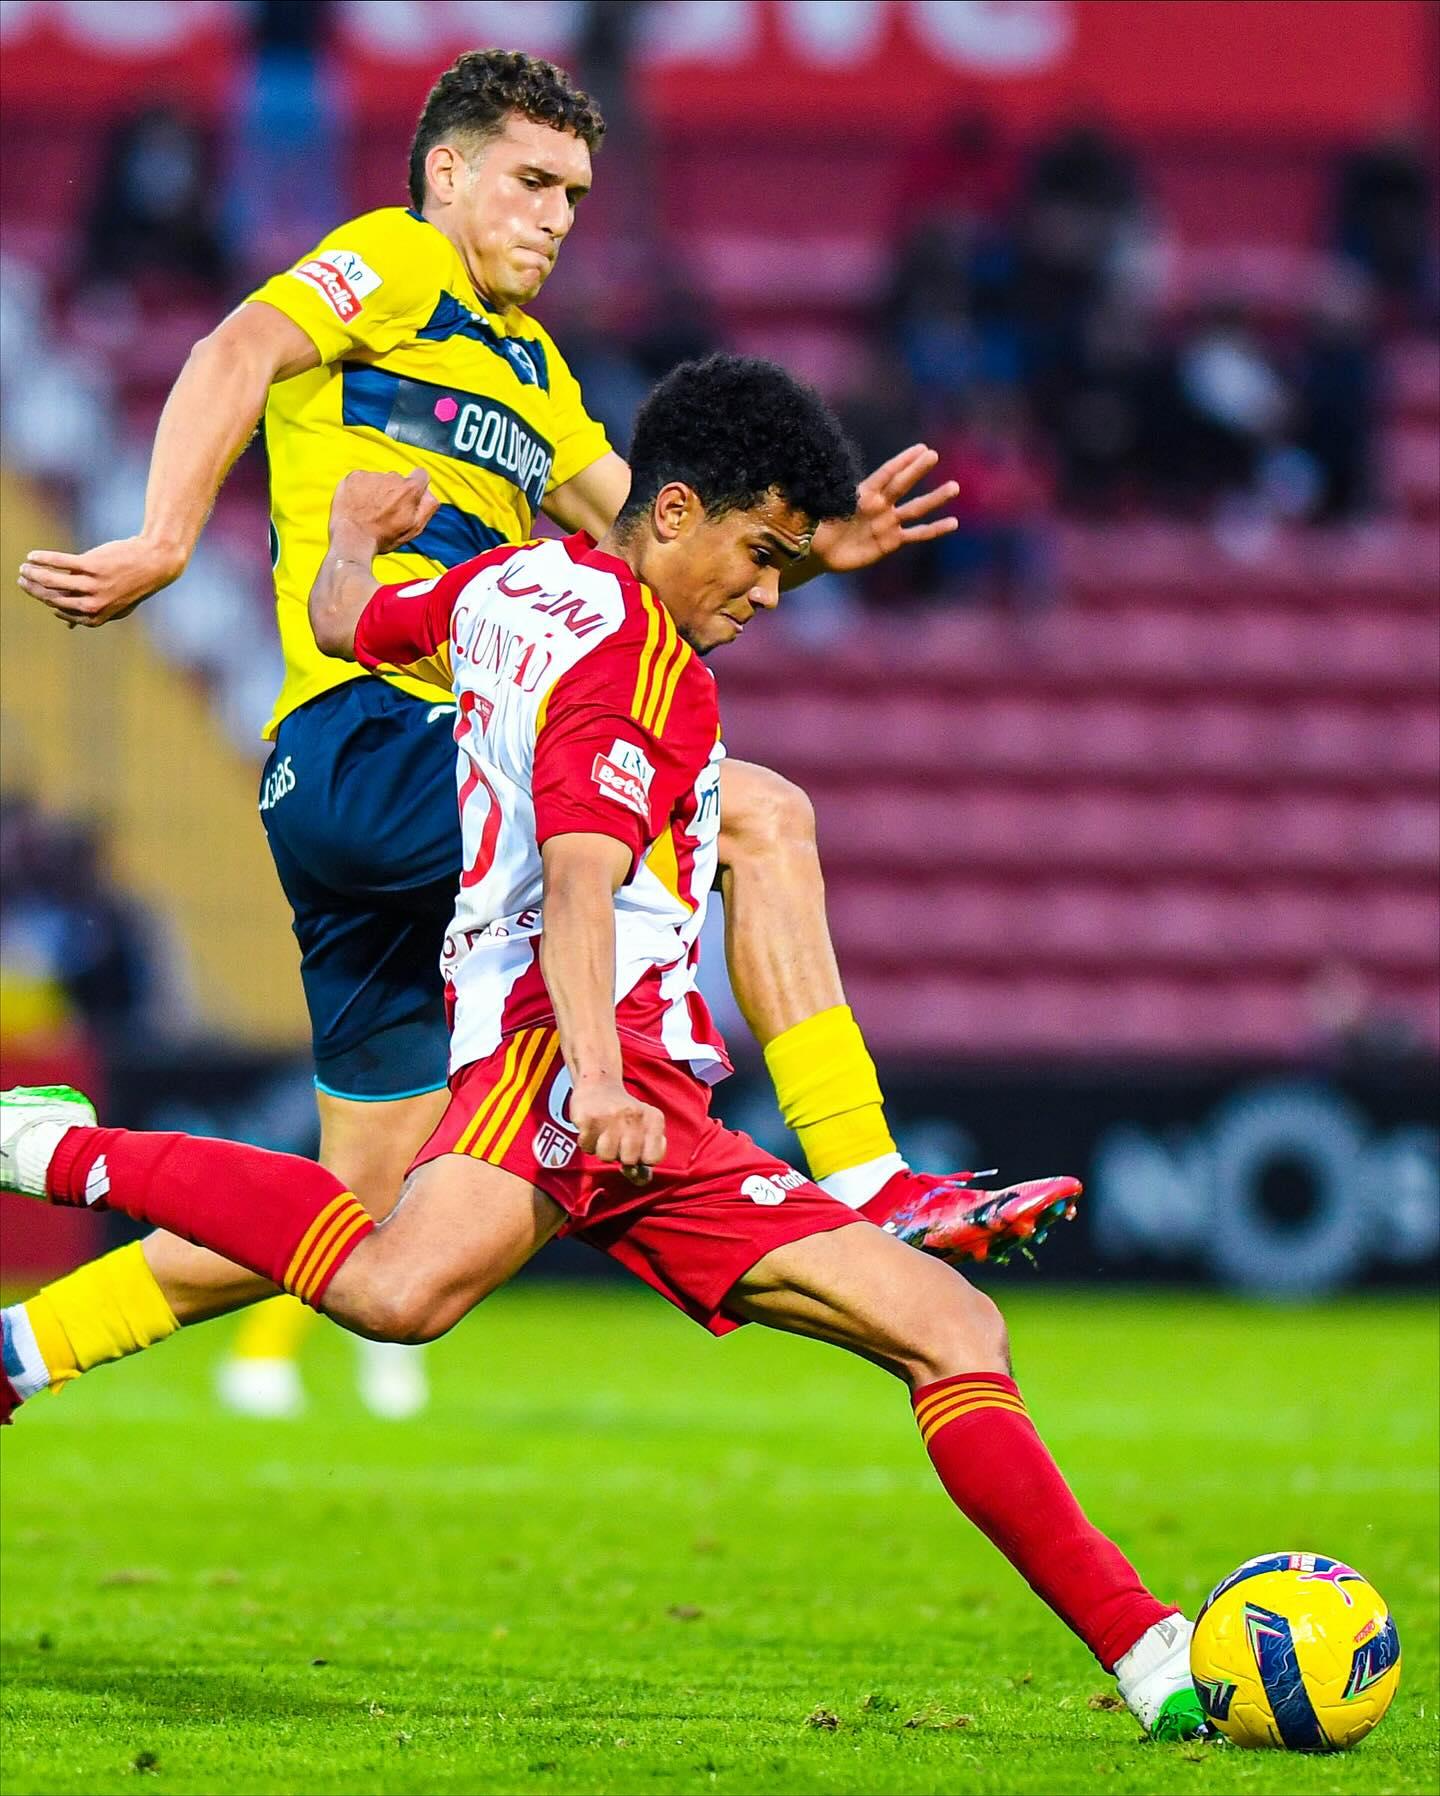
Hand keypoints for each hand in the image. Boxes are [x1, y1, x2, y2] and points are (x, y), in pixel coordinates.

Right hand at [17, 534, 187, 627]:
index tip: (36, 591)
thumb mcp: (115, 606)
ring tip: (24, 567)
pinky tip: (33, 556)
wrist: (154, 562)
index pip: (61, 611)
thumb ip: (92, 615)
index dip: (45, 601)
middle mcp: (94, 604)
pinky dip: (43, 559)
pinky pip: (59, 562)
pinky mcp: (92, 565)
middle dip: (33, 588)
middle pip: (53, 597)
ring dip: (33, 573)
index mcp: (97, 617)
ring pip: (52, 581)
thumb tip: (67, 625)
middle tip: (21, 578)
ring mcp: (93, 585)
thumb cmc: (133, 584)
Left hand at [330, 468, 438, 554]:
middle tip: (385, 512)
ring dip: (376, 492)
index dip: (417, 486)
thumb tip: (430, 493)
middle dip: (394, 492)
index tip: (408, 498)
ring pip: (379, 480)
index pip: (421, 475)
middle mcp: (392, 477)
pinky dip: (360, 490)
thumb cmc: (383, 537)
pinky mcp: (354, 477)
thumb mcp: (415, 528)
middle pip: (398, 479)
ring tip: (368, 511)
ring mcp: (372, 476)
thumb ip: (428, 507)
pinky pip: (361, 479)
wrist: (352, 538)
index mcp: (410, 489)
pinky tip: (357, 505)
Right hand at [569, 1077, 666, 1186]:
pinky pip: (587, 1147)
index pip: (653, 1158)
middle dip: (620, 1155)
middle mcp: (634, 1115)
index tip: (636, 1148)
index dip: (642, 1159)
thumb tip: (642, 1180)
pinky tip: (591, 1128)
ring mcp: (611, 1115)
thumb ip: (644, 1158)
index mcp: (653, 1119)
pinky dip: (587, 1142)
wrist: (598, 1084)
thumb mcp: (641, 1131)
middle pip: (629, 1160)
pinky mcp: (589, 1117)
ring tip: (603, 1134)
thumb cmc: (622, 1116)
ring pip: (606, 1157)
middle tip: (616, 1139)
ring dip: (601, 1150)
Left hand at [810, 444, 958, 573]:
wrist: (821, 551)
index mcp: (861, 495)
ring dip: (934, 498)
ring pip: (915, 508)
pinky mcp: (891, 541)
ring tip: (953, 487)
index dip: (901, 463)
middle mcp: (878, 505)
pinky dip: (934, 530)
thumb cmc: (816, 528)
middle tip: (933, 455)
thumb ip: (809, 502)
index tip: (920, 449)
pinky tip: (952, 523)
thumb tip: (785, 491)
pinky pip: (916, 534)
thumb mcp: (811, 513)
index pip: (885, 475)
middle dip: (916, 471)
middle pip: (901, 486)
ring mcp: (887, 522)